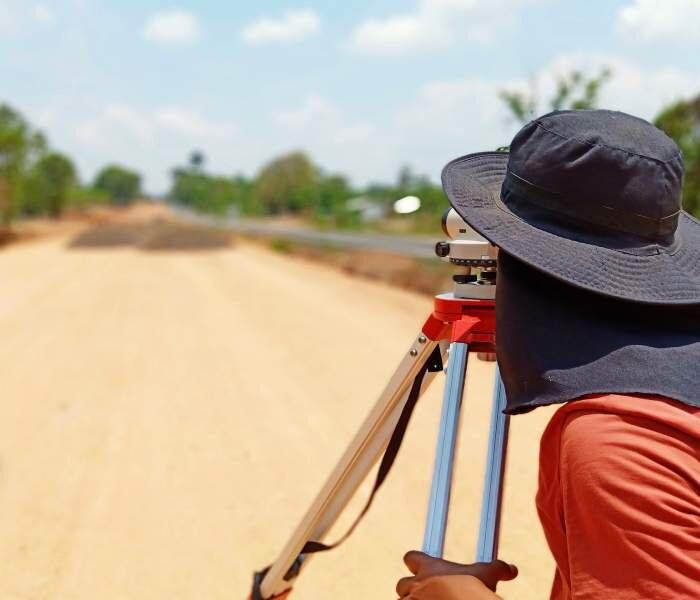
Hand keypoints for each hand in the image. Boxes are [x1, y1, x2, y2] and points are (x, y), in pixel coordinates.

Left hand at [396, 551, 517, 598]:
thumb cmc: (473, 588)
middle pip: (402, 584)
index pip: (412, 557)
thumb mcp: (488, 574)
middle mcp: (416, 583)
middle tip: (425, 596)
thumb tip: (512, 569)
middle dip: (411, 590)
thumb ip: (498, 568)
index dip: (416, 562)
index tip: (421, 567)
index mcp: (429, 568)